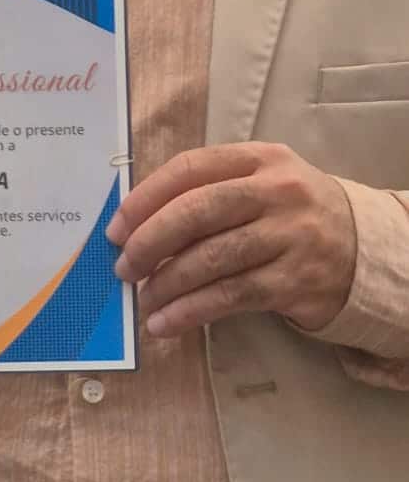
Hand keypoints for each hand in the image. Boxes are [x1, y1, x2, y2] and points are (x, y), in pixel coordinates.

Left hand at [106, 142, 356, 337]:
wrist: (364, 249)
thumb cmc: (291, 215)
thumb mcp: (261, 184)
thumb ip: (208, 192)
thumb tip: (135, 226)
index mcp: (260, 158)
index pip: (189, 169)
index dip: (145, 199)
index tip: (116, 228)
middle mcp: (277, 191)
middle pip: (196, 212)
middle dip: (149, 242)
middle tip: (124, 268)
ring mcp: (290, 236)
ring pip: (210, 259)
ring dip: (166, 284)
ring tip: (143, 300)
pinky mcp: (295, 281)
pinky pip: (230, 296)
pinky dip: (190, 311)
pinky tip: (166, 323)